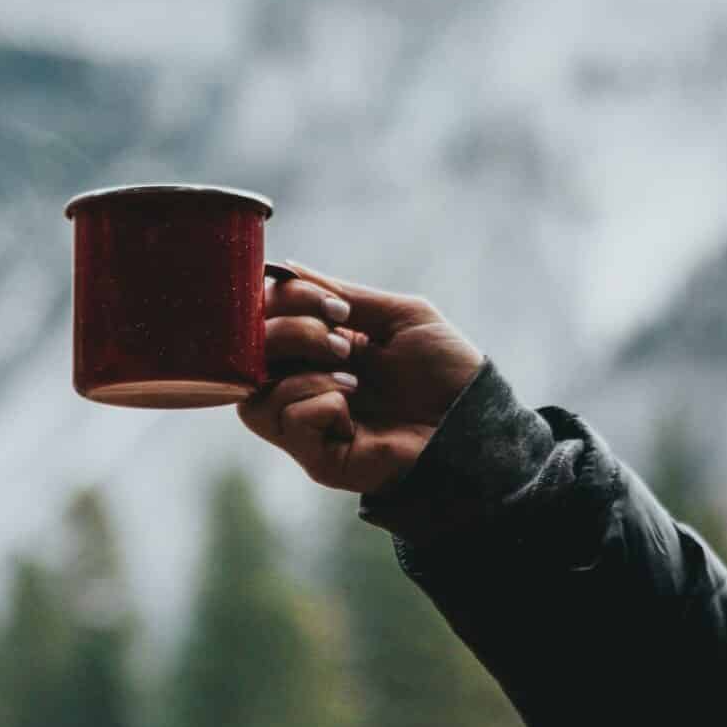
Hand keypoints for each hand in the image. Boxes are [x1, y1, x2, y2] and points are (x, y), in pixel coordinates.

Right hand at [238, 261, 484, 499]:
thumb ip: (343, 294)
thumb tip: (286, 269)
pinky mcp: (317, 457)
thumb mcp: (399, 316)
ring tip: (350, 376)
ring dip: (301, 371)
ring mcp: (307, 425)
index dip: (282, 302)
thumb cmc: (447, 371)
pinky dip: (315, 402)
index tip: (332, 305)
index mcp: (319, 350)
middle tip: (340, 340)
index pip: (264, 321)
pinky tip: (350, 406)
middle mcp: (304, 386)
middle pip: (249, 355)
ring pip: (255, 394)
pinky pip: (285, 421)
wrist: (476, 425)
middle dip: (291, 332)